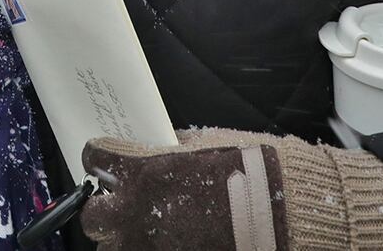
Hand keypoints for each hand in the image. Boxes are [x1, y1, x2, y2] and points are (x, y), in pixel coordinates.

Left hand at [80, 127, 382, 250]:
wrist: (289, 214)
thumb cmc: (254, 171)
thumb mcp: (207, 142)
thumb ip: (169, 147)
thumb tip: (155, 145)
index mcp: (141, 171)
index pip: (94, 158)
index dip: (101, 157)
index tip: (107, 159)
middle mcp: (137, 214)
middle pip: (93, 216)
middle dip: (107, 208)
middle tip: (125, 203)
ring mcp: (151, 248)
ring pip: (114, 248)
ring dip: (127, 237)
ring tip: (151, 230)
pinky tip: (172, 242)